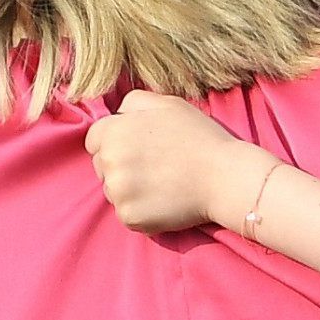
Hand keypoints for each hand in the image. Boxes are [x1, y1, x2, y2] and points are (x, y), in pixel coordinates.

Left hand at [85, 90, 258, 236]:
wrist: (225, 176)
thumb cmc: (199, 137)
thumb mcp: (166, 104)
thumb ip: (133, 102)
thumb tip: (116, 112)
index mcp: (114, 131)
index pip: (94, 140)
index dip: (114, 144)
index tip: (137, 150)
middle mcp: (109, 161)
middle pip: (101, 167)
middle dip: (121, 167)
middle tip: (154, 168)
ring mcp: (118, 191)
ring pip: (113, 192)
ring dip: (131, 191)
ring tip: (162, 184)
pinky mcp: (130, 217)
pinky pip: (127, 215)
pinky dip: (142, 212)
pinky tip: (164, 201)